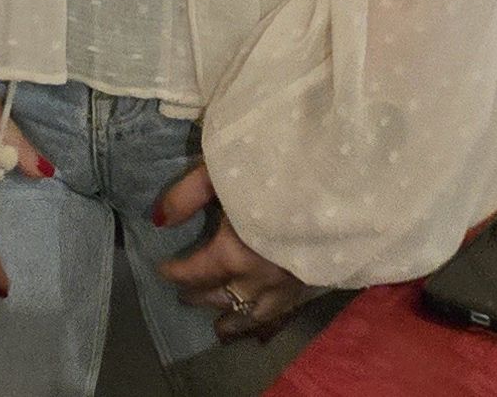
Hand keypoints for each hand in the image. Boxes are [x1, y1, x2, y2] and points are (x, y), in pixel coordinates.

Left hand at [152, 164, 313, 342]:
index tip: (162, 270)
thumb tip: (159, 221)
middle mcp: (259, 279)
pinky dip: (269, 319)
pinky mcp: (312, 280)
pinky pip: (285, 311)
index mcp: (233, 254)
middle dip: (199, 296)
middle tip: (186, 296)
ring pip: (255, 315)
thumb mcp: (219, 172)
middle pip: (221, 296)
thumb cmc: (272, 168)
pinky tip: (265, 321)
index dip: (174, 272)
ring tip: (221, 327)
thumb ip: (186, 197)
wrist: (338, 177)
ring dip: (235, 321)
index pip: (193, 273)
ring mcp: (289, 284)